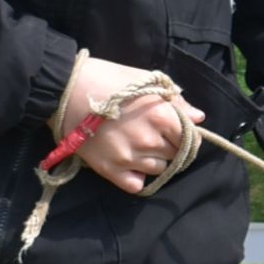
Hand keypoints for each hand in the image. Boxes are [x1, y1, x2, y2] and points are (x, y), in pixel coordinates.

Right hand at [57, 53, 197, 194]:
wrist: (65, 90)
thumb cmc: (107, 78)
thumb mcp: (145, 81)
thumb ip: (176, 101)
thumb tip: (198, 118)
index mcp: (162, 117)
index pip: (191, 139)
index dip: (187, 135)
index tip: (177, 131)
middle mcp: (149, 141)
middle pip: (176, 155)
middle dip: (170, 146)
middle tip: (156, 135)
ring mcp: (130, 158)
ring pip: (158, 169)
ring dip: (155, 160)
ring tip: (140, 146)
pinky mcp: (110, 170)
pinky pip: (137, 185)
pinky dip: (138, 177)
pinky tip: (131, 163)